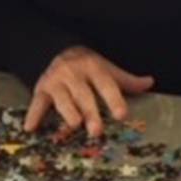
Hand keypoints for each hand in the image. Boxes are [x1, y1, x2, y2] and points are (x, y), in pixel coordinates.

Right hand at [24, 46, 153, 136]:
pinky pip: (37, 102)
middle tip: (97, 130)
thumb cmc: (88, 67)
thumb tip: (150, 82)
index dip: (114, 99)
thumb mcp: (107, 69)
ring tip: (74, 125)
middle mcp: (74, 73)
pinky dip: (33, 114)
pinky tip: (30, 128)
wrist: (56, 49)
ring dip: (68, 112)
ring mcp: (56, 81)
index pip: (106, 84)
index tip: (122, 115)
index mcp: (94, 67)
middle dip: (90, 112)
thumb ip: (127, 80)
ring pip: (62, 99)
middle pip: (84, 95)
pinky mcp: (41, 89)